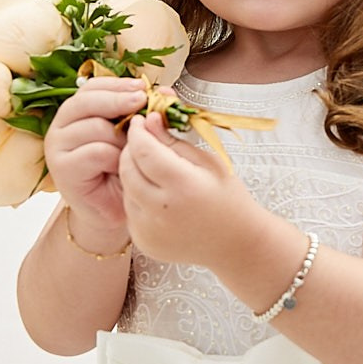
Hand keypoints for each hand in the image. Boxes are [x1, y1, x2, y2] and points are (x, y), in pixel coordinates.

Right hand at [45, 77, 146, 235]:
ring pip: (94, 126)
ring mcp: (58, 146)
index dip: (117, 84)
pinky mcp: (62, 168)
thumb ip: (147, 114)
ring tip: (131, 151)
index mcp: (77, 112)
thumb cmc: (123, 172)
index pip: (92, 87)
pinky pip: (95, 151)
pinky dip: (114, 157)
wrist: (113, 212)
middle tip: (142, 102)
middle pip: (87, 100)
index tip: (142, 87)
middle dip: (119, 99)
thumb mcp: (137, 137)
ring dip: (120, 137)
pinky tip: (121, 167)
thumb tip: (167, 92)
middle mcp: (62, 125)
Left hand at [118, 111, 257, 267]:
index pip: (144, 151)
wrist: (235, 243)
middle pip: (128, 170)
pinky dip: (138, 198)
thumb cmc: (227, 197)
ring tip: (154, 170)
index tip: (140, 121)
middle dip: (130, 150)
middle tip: (143, 141)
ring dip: (134, 174)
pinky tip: (157, 196)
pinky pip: (130, 211)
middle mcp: (162, 211)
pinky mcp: (143, 242)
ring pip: (126, 189)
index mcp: (183, 186)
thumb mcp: (208, 162)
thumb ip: (173, 141)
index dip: (138, 132)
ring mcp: (149, 230)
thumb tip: (149, 120)